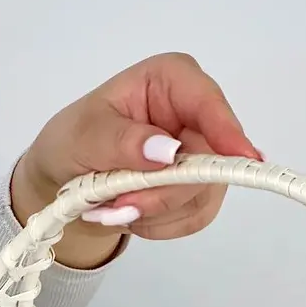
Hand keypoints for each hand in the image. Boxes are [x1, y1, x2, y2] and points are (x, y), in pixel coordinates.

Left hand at [10, 52, 260, 268]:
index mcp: (171, 81)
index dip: (226, 130)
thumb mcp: (83, 135)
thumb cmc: (72, 142)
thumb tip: (168, 151)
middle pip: (210, 159)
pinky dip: (159, 225)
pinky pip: (195, 218)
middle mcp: (196, 115)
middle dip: (164, 191)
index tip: (240, 159)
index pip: (207, 101)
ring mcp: (204, 156)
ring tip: (113, 206)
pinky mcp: (202, 192)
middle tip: (120, 205)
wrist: (65, 180)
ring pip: (203, 195)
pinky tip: (133, 213)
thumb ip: (121, 140)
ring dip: (155, 212)